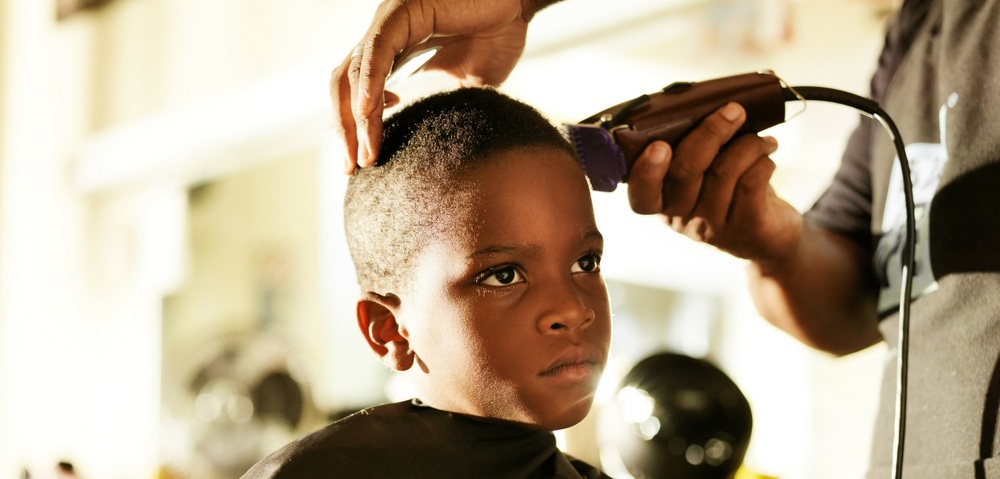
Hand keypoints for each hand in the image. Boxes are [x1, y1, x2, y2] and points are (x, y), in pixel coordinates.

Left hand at [332, 0, 545, 172]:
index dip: (355, 132)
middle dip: (345, 131)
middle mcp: (383, 38)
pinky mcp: (401, 12)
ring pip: (354, 75)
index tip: (363, 165)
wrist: (520, 3)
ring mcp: (388, 24)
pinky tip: (368, 114)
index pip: (358, 96)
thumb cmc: (499, 33)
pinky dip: (369, 84)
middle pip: (345, 89)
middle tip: (354, 168)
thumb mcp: (469, 84)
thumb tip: (448, 148)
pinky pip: (376, 51)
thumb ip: (448, 108)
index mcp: (393, 55)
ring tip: (366, 153)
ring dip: (355, 119)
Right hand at [626, 102, 803, 262]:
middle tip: (734, 111)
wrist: (769, 237)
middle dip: (711, 132)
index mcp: (663, 203)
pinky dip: (762, 161)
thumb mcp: (704, 178)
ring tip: (762, 139)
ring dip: (747, 144)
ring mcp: (713, 227)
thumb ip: (693, 152)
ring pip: (724, 172)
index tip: (659, 145)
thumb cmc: (731, 193)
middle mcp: (682, 219)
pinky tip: (768, 156)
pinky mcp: (746, 229)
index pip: (641, 196)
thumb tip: (702, 106)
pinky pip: (751, 183)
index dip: (647, 171)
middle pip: (687, 171)